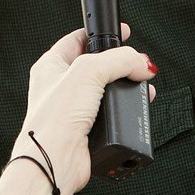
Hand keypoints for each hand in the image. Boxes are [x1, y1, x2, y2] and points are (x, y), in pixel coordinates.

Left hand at [19, 24, 154, 194]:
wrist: (55, 161)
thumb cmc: (56, 118)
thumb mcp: (89, 72)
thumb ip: (119, 61)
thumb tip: (143, 64)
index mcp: (51, 66)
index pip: (78, 39)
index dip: (100, 34)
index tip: (121, 32)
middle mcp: (60, 86)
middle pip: (97, 66)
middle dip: (120, 64)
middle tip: (137, 64)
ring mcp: (74, 109)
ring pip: (107, 91)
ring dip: (127, 88)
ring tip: (143, 86)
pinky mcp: (87, 130)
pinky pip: (111, 114)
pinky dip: (126, 110)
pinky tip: (137, 107)